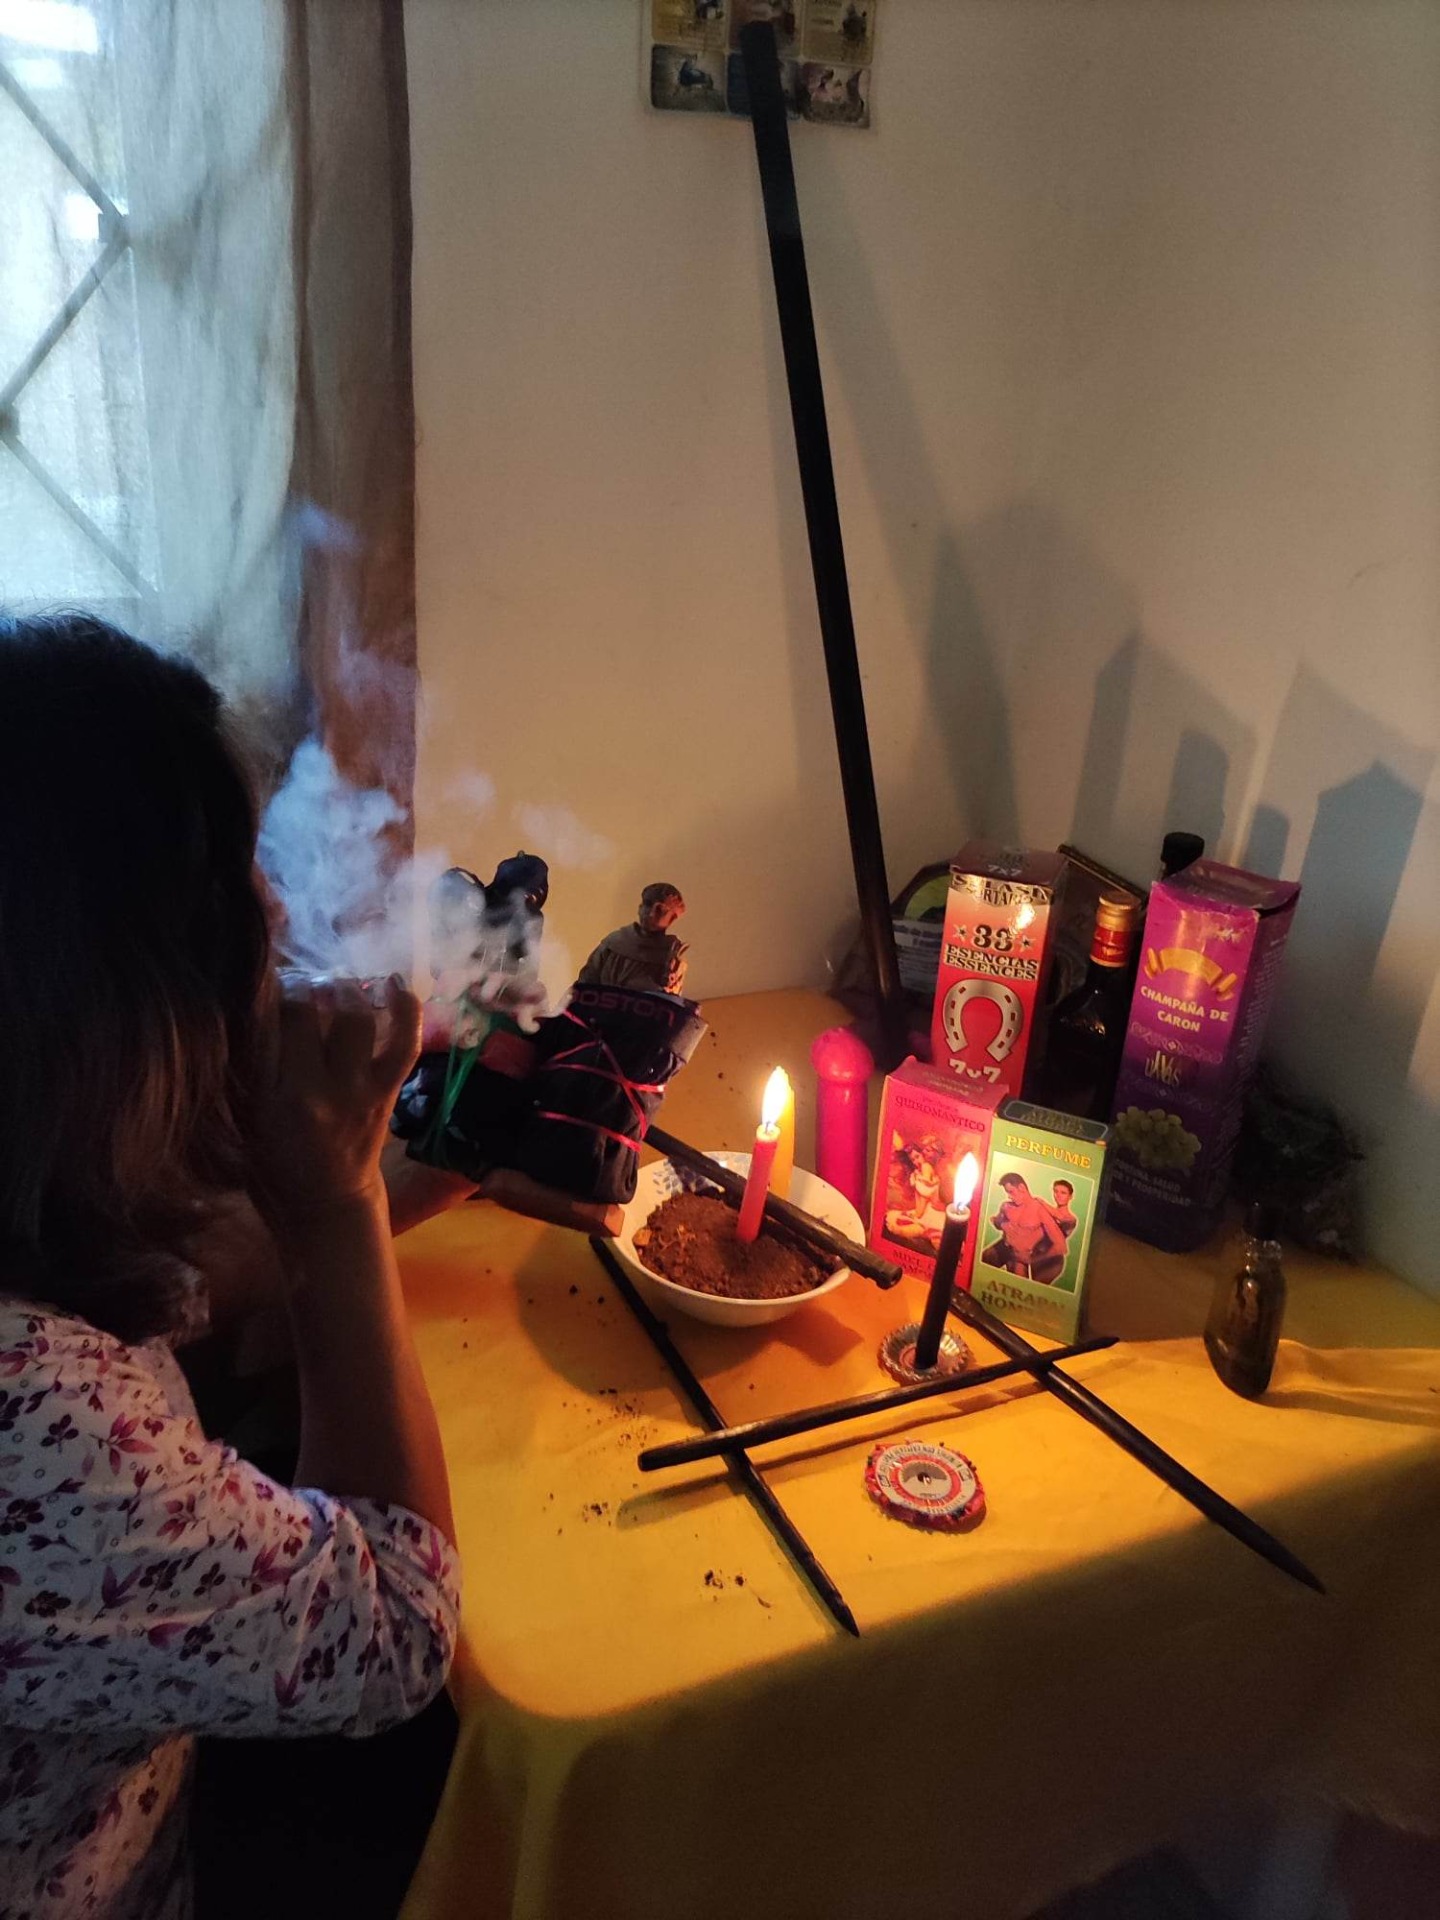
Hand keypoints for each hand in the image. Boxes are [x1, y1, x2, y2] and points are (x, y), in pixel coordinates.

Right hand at [251, 975, 421, 1228]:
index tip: (268, 979)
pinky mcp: (387, 1092)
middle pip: (318, 1012)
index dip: (275, 989)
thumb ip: (251, 1067)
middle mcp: (325, 1088)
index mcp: (284, 1097)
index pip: (279, 1022)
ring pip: (360, 1021)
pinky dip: (405, 1010)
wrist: (327, 1204)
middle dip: (309, 985)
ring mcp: (362, 1089)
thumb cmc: (273, 1164)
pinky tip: (393, 984)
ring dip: (348, 989)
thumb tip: (251, 1008)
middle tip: (302, 979)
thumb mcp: (247, 1120)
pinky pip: (404, 1044)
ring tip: (338, 980)